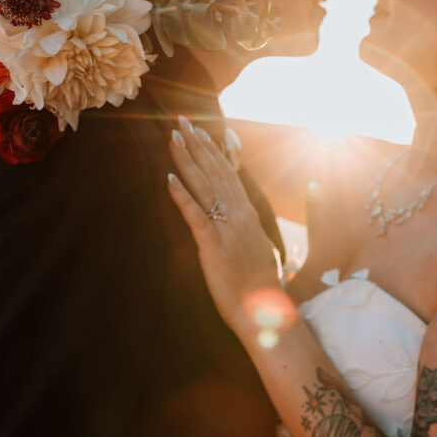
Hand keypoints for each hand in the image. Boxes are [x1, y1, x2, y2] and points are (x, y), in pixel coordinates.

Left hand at [167, 117, 282, 335]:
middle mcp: (241, 216)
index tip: (201, 130)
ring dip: (187, 160)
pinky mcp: (214, 248)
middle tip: (181, 120)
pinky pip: (196, 216)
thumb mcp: (263, 251)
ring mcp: (228, 230)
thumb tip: (249, 223)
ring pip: (206, 187)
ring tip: (173, 137)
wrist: (267, 315)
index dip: (213, 150)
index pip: (230, 173)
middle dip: (197, 144)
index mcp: (250, 215)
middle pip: (216, 172)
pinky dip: (182, 196)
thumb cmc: (264, 289)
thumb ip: (253, 232)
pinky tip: (170, 179)